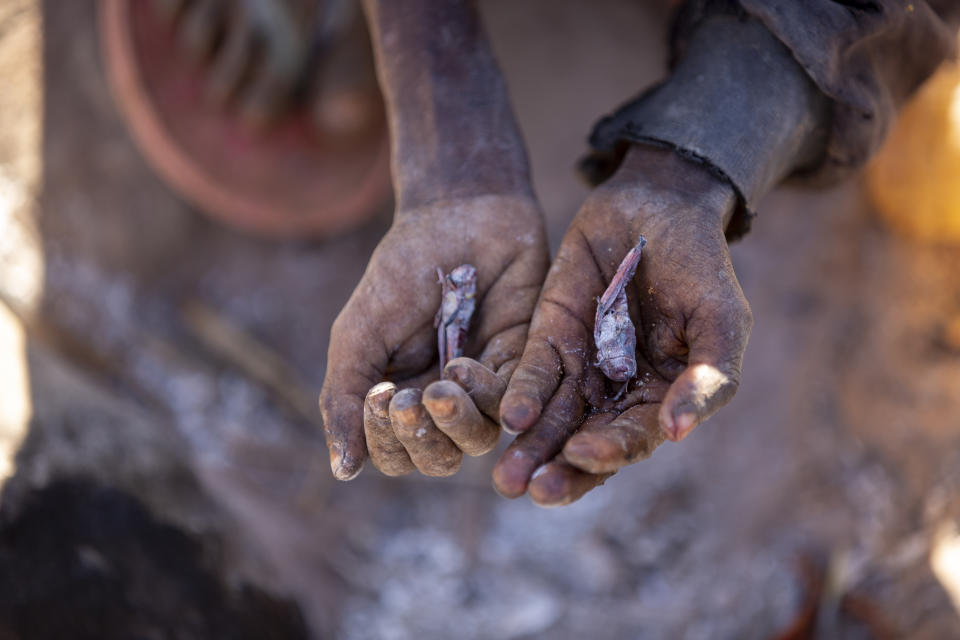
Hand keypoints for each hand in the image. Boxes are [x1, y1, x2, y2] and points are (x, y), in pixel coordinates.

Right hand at [319, 195, 547, 479]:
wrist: (457, 214)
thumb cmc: (402, 271)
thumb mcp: (358, 333)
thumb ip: (344, 398)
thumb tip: (342, 471)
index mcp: (401, 396)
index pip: (393, 454)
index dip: (383, 441)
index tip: (375, 396)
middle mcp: (444, 401)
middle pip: (436, 458)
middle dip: (419, 439)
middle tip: (405, 400)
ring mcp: (484, 385)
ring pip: (475, 441)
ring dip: (454, 423)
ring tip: (441, 386)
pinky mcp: (523, 364)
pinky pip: (510, 404)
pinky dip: (486, 395)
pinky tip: (463, 365)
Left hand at [491, 145, 752, 505]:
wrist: (658, 205)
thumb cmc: (701, 265)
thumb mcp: (720, 319)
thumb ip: (707, 377)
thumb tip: (678, 434)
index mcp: (661, 399)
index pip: (633, 439)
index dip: (610, 452)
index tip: (584, 455)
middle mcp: (616, 393)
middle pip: (584, 442)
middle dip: (560, 469)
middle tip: (535, 489)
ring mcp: (581, 366)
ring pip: (551, 418)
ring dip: (530, 448)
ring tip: (507, 477)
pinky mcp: (549, 336)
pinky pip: (533, 371)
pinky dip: (520, 393)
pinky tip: (508, 414)